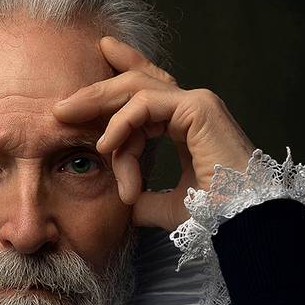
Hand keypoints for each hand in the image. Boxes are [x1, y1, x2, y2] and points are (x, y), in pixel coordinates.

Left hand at [52, 36, 256, 233]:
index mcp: (188, 124)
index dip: (110, 94)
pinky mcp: (198, 108)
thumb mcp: (169, 207)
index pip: (145, 96)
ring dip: (98, 101)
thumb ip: (146, 200)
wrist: (243, 221)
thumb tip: (126, 206)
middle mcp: (194, 107)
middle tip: (61, 103)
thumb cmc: (217, 215)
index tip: (75, 107)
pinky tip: (105, 145)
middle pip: (135, 84)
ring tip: (67, 117)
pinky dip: (121, 123)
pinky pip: (146, 105)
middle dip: (95, 90)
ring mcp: (198, 103)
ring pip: (136, 88)